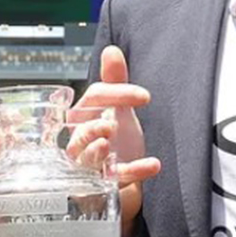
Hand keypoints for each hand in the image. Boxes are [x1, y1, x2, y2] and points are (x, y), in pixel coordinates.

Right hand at [67, 45, 160, 236]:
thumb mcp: (117, 109)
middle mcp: (81, 141)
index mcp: (84, 116)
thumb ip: (115, 81)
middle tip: (111, 124)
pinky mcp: (105, 186)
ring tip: (108, 144)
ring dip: (96, 151)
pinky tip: (153, 165)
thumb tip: (112, 50)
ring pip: (86, 158)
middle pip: (81, 130)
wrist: (123, 178)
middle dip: (93, 126)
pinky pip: (116, 179)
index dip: (117, 93)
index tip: (145, 96)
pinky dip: (134, 172)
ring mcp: (91, 165)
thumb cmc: (115, 140)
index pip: (94, 98)